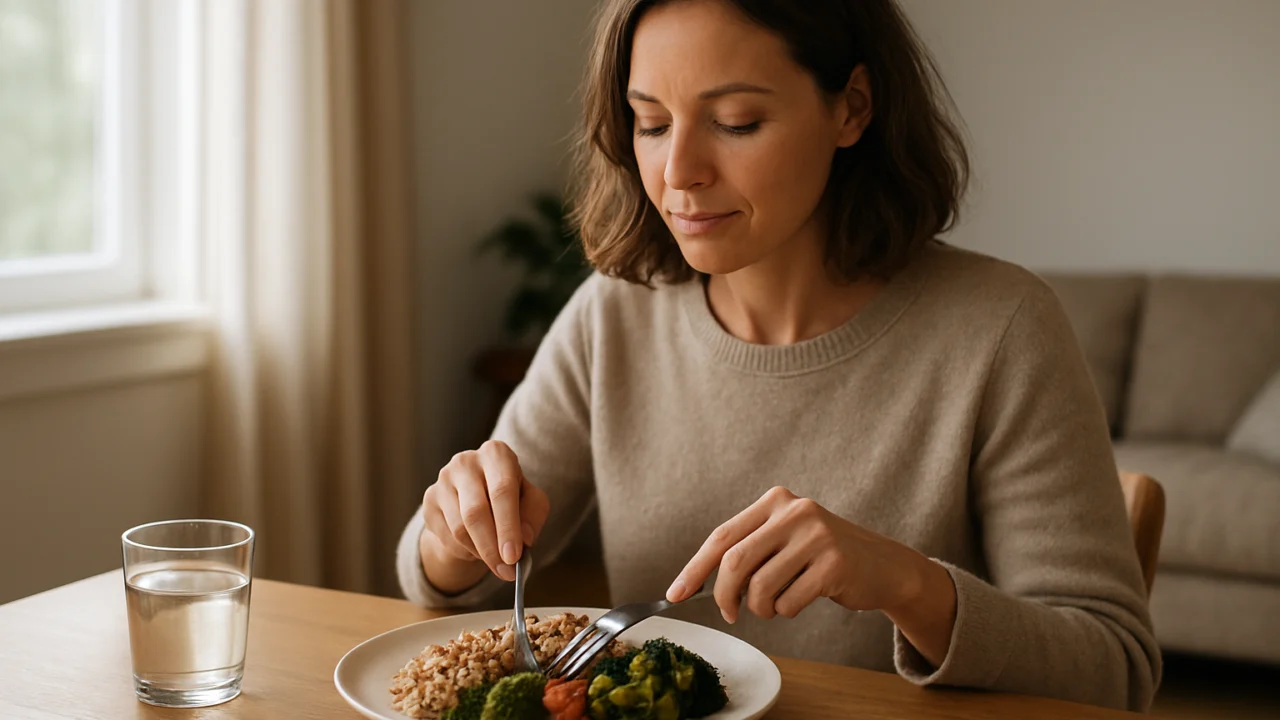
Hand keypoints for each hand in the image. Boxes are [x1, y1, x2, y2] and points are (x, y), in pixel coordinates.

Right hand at [420, 440, 550, 587]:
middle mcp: (465, 461)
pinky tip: (477, 548)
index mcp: (496, 454)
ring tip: (497, 560)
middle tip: (506, 572)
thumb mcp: (532, 501)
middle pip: (475, 512)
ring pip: (459, 529)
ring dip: (480, 553)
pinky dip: (465, 552)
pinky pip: (446, 538)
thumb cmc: (512, 496)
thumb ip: (533, 516)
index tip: (514, 556)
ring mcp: (443, 480)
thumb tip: (524, 540)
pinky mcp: (429, 500)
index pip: (502, 491)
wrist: (479, 496)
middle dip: (492, 548)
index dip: (508, 526)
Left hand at [667, 486, 942, 623]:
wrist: (882, 566)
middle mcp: (794, 511)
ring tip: (774, 605)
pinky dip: (786, 611)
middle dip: (725, 595)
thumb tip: (696, 583)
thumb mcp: (784, 539)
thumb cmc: (821, 557)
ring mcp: (816, 535)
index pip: (722, 536)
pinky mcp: (834, 563)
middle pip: (735, 561)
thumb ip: (748, 551)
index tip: (675, 594)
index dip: (695, 568)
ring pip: (761, 586)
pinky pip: (789, 602)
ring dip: (760, 608)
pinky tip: (800, 601)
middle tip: (730, 613)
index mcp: (775, 501)